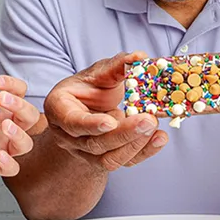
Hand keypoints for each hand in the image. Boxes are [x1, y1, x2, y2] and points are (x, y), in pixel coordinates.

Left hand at [0, 75, 40, 179]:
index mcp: (0, 110)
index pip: (18, 93)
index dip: (12, 84)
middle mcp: (7, 128)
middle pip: (30, 116)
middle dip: (20, 105)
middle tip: (2, 98)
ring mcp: (4, 147)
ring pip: (26, 143)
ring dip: (19, 133)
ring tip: (5, 126)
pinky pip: (12, 168)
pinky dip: (9, 162)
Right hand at [44, 52, 169, 170]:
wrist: (88, 108)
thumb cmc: (89, 87)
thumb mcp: (98, 72)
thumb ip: (116, 66)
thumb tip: (139, 57)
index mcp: (59, 109)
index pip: (72, 122)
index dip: (91, 124)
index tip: (111, 121)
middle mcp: (68, 136)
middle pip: (94, 143)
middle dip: (124, 134)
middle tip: (148, 119)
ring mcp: (85, 152)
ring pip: (109, 159)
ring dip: (136, 145)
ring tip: (155, 128)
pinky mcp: (105, 160)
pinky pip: (124, 162)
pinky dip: (145, 152)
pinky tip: (160, 138)